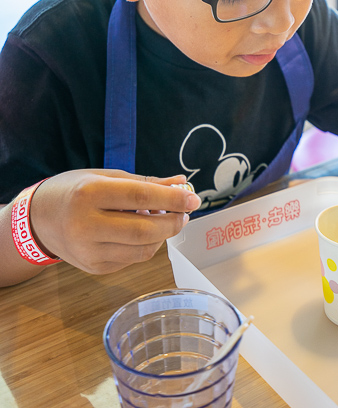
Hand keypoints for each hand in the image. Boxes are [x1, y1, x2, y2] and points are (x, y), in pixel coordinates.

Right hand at [29, 169, 200, 273]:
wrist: (38, 219)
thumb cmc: (74, 190)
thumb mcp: (106, 176)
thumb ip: (145, 182)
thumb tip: (181, 184)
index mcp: (89, 194)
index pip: (140, 197)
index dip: (171, 199)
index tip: (192, 198)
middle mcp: (86, 226)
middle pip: (144, 230)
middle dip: (173, 222)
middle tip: (185, 213)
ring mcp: (89, 252)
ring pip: (142, 250)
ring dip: (163, 235)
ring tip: (166, 219)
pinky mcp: (94, 268)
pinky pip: (132, 259)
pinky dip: (147, 246)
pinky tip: (146, 231)